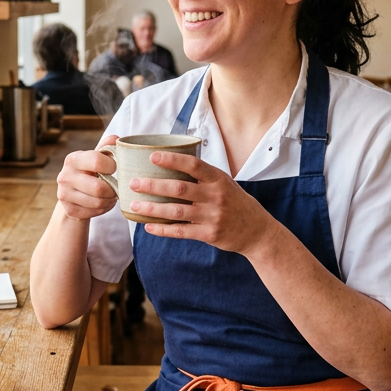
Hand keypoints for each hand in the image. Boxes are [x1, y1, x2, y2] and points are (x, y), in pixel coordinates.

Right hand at [56, 134, 118, 219]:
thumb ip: (106, 148)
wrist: (73, 193)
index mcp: (73, 159)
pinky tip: (103, 203)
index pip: (97, 161)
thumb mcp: (96, 157)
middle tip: (117, 188)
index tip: (115, 168)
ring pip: (98, 202)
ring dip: (110, 200)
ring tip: (111, 196)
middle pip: (98, 188)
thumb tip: (116, 139)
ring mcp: (64, 194)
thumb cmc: (89, 172)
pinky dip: (104, 209)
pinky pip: (94, 212)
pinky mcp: (69, 209)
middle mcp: (65, 176)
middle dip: (113, 189)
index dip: (112, 166)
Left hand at [129, 151, 277, 255]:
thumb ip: (203, 176)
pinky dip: (163, 230)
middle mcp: (215, 196)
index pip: (193, 165)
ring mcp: (212, 216)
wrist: (256, 231)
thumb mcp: (225, 183)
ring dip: (152, 208)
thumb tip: (173, 162)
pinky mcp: (209, 234)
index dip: (172, 160)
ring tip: (134, 205)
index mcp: (218, 179)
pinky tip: (149, 227)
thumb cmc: (236, 203)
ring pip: (176, 211)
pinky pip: (181, 231)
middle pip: (179, 189)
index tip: (152, 157)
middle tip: (133, 183)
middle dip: (153, 186)